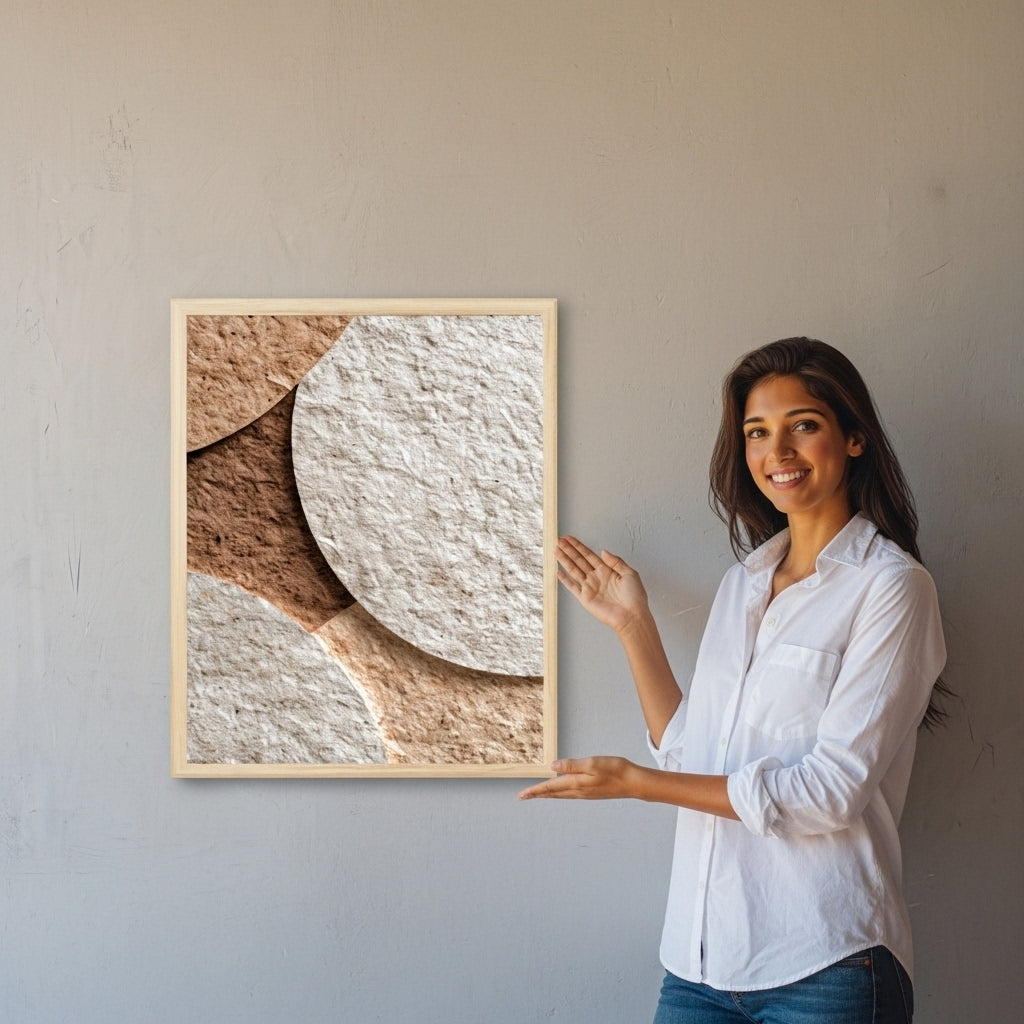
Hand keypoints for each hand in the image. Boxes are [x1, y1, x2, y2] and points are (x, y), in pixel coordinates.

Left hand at [517, 756, 639, 800]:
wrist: (634, 782)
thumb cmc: (615, 770)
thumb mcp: (592, 763)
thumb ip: (572, 765)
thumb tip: (553, 767)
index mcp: (576, 783)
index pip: (551, 788)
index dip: (535, 790)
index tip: (522, 796)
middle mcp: (579, 791)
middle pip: (553, 793)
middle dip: (538, 794)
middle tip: (523, 797)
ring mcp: (585, 793)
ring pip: (561, 794)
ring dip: (548, 794)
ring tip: (538, 793)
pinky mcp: (592, 792)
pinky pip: (569, 794)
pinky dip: (559, 792)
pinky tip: (560, 790)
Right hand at [556, 535, 649, 634]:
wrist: (632, 616)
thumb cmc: (635, 597)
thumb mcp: (630, 573)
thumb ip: (615, 561)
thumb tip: (603, 551)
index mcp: (607, 570)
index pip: (589, 555)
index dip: (579, 546)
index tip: (569, 538)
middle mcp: (596, 577)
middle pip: (579, 560)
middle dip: (568, 550)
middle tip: (558, 540)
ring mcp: (590, 587)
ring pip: (573, 570)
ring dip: (564, 560)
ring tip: (556, 550)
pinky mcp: (585, 598)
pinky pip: (572, 587)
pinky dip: (565, 580)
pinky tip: (558, 572)